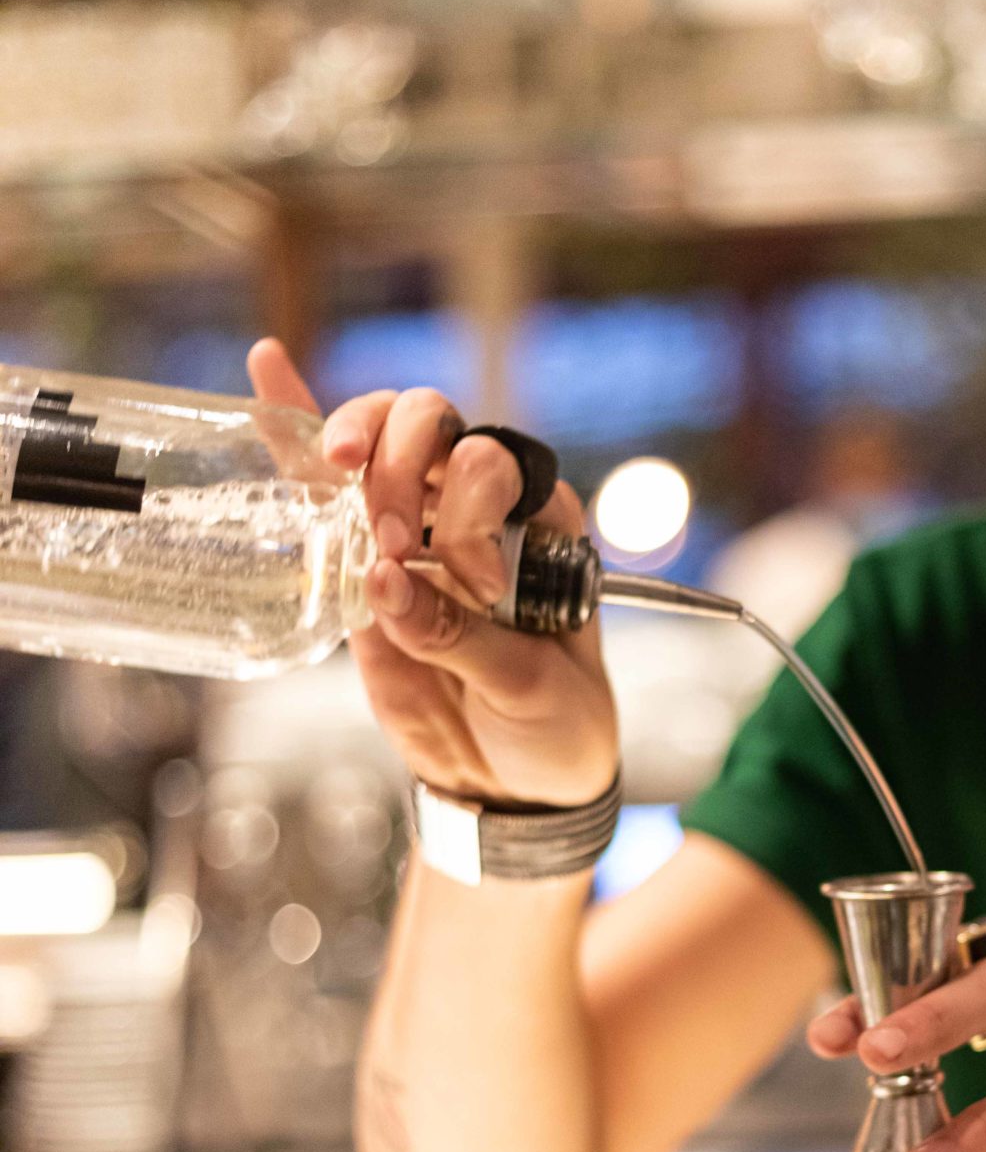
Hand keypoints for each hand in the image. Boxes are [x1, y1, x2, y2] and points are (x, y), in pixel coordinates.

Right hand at [247, 340, 617, 810]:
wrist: (515, 783)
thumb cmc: (551, 726)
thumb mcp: (528, 689)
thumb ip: (460, 636)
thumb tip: (384, 581)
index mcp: (540, 524)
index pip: (494, 468)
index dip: (470, 510)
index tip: (470, 583)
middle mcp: (479, 510)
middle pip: (435, 429)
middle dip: (404, 464)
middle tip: (392, 536)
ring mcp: (418, 529)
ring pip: (380, 444)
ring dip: (352, 438)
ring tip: (337, 463)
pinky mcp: (364, 562)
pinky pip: (326, 489)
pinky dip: (295, 432)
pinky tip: (267, 368)